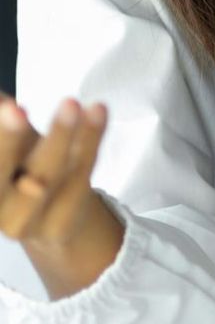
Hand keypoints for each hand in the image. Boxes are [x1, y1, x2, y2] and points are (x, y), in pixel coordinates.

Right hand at [0, 96, 123, 296]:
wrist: (49, 218)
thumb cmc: (20, 168)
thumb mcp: (13, 145)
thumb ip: (5, 119)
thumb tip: (2, 99)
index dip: (1, 138)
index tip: (8, 107)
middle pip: (2, 175)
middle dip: (9, 142)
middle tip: (16, 109)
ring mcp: (27, 223)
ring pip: (48, 174)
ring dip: (59, 136)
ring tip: (70, 104)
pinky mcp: (61, 225)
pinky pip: (80, 174)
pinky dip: (90, 139)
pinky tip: (96, 110)